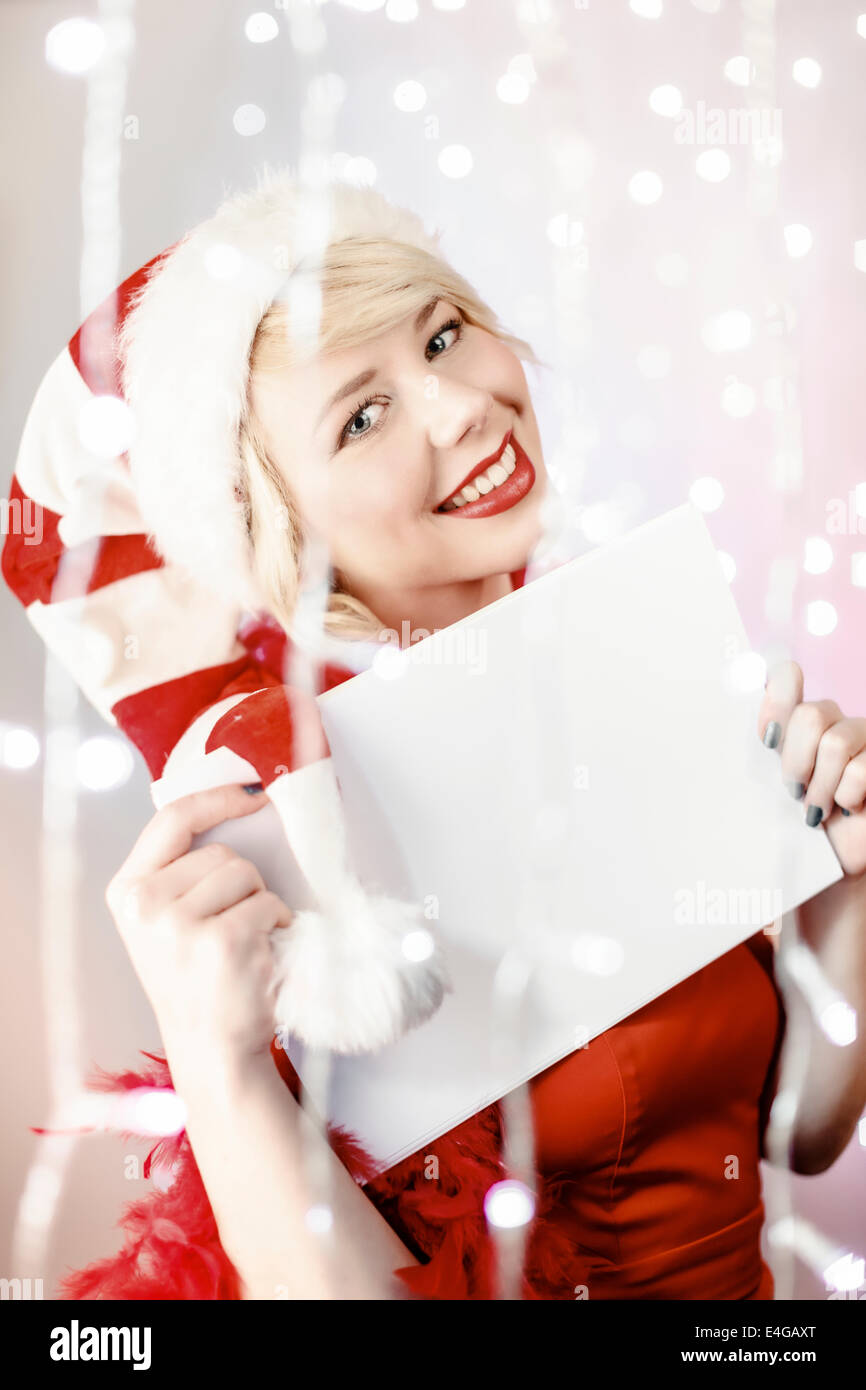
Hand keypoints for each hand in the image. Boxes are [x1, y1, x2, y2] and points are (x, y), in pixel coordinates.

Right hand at [105, 783, 292, 1067]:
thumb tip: (230, 801)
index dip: (216, 798)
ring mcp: (180, 924)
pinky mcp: (222, 941)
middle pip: (220, 852)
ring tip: (244, 942)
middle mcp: (144, 905)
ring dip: (260, 903)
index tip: (251, 792)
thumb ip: (179, 871)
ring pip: (247, 875)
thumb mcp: (164, 920)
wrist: (211, 1048)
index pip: (172, 819)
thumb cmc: (197, 978)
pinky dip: (278, 924)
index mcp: (127, 892)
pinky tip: (260, 955)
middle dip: (241, 882)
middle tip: (231, 925)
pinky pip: (269, 903)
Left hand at [758, 660, 865, 878]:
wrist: (829, 858)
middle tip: (792, 790)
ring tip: (817, 808)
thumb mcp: (768, 784)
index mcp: (798, 720)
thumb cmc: (794, 820)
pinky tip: (846, 809)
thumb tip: (744, 718)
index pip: (787, 678)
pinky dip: (846, 796)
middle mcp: (833, 720)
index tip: (767, 735)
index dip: (776, 696)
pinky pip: (861, 770)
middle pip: (811, 714)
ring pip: (836, 743)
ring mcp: (862, 738)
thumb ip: (762, 751)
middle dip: (796, 761)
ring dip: (821, 785)